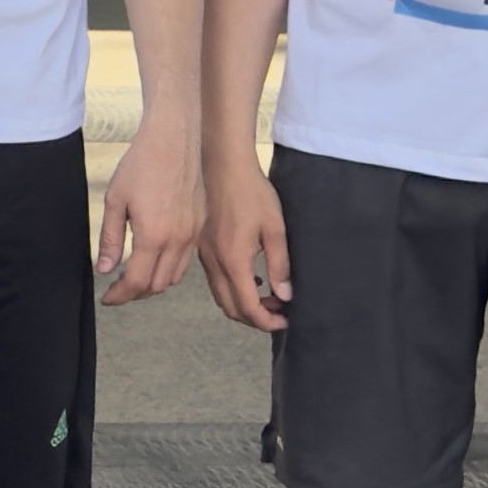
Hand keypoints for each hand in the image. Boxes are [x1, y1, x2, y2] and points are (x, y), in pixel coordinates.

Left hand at [97, 124, 212, 306]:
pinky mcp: (201, 223)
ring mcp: (193, 232)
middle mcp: (178, 239)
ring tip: (136, 276)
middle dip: (136, 293)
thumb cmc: (142, 164)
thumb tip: (106, 269)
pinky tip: (156, 257)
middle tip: (119, 289)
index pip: (137, 282)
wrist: (174, 137)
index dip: (120, 295)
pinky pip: (187, 258)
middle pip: (158, 285)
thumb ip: (111, 238)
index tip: (108, 297)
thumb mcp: (115, 200)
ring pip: (175, 275)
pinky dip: (170, 267)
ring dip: (155, 282)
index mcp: (154, 236)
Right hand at [195, 147, 289, 332]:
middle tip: (278, 312)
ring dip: (243, 305)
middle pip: (231, 308)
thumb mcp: (274, 229)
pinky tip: (251, 279)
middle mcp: (214, 263)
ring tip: (268, 297)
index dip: (267, 321)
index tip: (285, 320)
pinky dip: (233, 290)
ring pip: (221, 297)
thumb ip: (279, 265)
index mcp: (233, 260)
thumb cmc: (252, 193)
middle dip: (255, 319)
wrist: (224, 166)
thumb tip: (284, 295)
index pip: (248, 307)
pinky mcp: (203, 248)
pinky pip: (215, 282)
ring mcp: (205, 256)